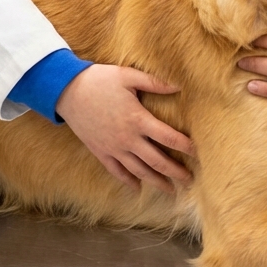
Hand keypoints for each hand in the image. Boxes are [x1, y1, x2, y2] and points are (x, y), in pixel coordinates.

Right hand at [56, 64, 193, 193]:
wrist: (67, 91)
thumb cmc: (100, 80)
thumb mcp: (129, 76)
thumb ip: (155, 83)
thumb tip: (179, 85)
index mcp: (138, 120)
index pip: (168, 137)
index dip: (185, 146)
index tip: (198, 153)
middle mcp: (128, 139)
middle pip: (157, 160)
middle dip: (175, 172)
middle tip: (190, 180)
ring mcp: (113, 148)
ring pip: (139, 171)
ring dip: (156, 181)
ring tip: (170, 190)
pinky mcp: (100, 152)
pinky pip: (117, 172)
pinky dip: (128, 182)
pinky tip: (137, 189)